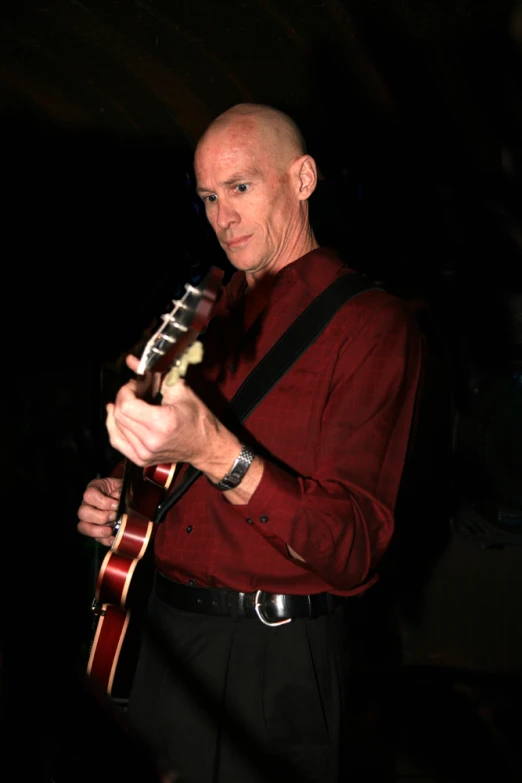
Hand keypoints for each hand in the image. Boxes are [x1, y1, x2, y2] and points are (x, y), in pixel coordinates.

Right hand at [77, 476, 121, 546]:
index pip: (89, 495)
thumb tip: (118, 497)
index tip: (116, 504)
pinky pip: (95, 538)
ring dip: (98, 530)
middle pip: (83, 512)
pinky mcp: (95, 530)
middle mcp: (87, 504)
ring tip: (111, 530)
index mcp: (93, 489)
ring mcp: (89, 518)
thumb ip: (121, 489)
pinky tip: (112, 539)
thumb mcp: (121, 484)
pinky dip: (104, 540)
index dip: (103, 502)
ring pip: (83, 526)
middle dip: (100, 517)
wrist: (124, 496)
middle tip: (114, 516)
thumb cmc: (120, 489)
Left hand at [105, 355, 239, 479]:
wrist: (206, 446)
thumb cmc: (198, 419)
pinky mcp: (141, 459)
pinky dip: (114, 427)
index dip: (125, 391)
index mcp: (162, 423)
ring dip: (118, 412)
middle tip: (134, 392)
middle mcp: (151, 440)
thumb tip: (131, 360)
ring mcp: (144, 453)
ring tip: (129, 404)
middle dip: (122, 399)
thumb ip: (154, 374)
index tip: (134, 385)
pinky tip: (119, 418)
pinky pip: (117, 441)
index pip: (127, 405)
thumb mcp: (180, 390)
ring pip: (115, 427)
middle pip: (119, 415)